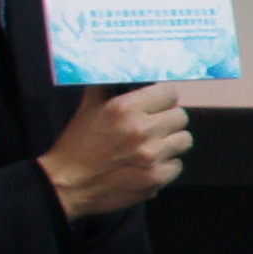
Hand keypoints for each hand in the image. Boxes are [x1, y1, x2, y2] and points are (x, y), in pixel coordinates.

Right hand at [42, 82, 190, 219]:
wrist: (68, 186)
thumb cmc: (77, 145)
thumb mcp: (89, 108)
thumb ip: (110, 86)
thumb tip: (123, 67)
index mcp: (125, 108)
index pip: (170, 93)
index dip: (163, 100)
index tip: (156, 107)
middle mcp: (142, 129)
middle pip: (181, 117)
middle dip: (168, 121)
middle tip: (153, 128)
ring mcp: (151, 155)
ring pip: (184, 140)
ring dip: (171, 143)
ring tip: (153, 147)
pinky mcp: (156, 178)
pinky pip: (177, 165)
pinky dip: (166, 166)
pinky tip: (148, 166)